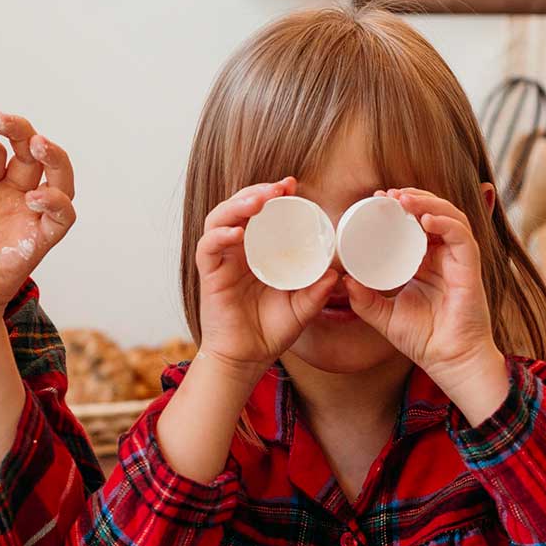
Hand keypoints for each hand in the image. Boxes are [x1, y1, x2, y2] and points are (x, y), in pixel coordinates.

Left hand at [0, 113, 75, 330]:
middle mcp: (8, 198)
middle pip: (29, 152)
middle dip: (21, 130)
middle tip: (2, 119)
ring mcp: (25, 218)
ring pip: (58, 177)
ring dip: (54, 156)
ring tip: (37, 143)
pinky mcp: (36, 242)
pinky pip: (62, 217)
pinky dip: (57, 202)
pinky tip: (36, 197)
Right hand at [192, 179, 339, 378]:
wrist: (246, 359)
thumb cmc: (270, 332)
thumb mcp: (302, 308)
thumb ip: (317, 291)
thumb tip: (337, 273)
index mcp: (258, 252)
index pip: (261, 214)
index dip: (273, 195)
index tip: (292, 185)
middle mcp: (237, 251)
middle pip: (239, 207)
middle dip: (257, 191)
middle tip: (279, 187)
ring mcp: (222, 261)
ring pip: (220, 219)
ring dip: (237, 204)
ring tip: (259, 200)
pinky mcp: (210, 275)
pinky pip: (208, 247)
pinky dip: (220, 235)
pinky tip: (237, 231)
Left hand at [344, 188, 508, 420]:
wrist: (448, 361)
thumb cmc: (423, 339)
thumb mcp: (384, 316)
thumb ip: (364, 300)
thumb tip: (344, 279)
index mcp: (426, 263)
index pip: (415, 225)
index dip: (400, 208)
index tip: (376, 199)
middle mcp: (444, 257)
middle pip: (433, 214)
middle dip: (412, 198)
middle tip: (387, 194)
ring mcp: (458, 260)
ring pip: (449, 217)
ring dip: (428, 203)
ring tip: (404, 199)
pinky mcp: (470, 268)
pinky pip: (461, 236)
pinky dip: (445, 223)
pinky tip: (425, 219)